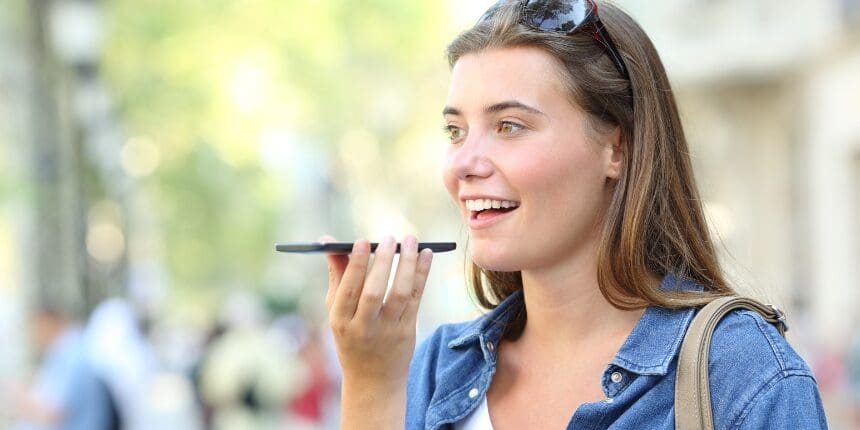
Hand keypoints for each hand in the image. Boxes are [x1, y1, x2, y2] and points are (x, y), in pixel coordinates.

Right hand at [323, 235, 432, 385]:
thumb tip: (327, 240)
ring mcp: (387, 331)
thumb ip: (337, 274)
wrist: (373, 379)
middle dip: (382, 262)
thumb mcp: (338, 310)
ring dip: (406, 264)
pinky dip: (421, 274)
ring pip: (399, 294)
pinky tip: (426, 255)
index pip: (348, 290)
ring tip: (410, 240)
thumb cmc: (352, 335)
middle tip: (389, 237)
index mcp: (340, 320)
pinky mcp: (407, 332)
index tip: (363, 240)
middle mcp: (363, 327)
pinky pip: (415, 298)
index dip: (355, 264)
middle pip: (373, 292)